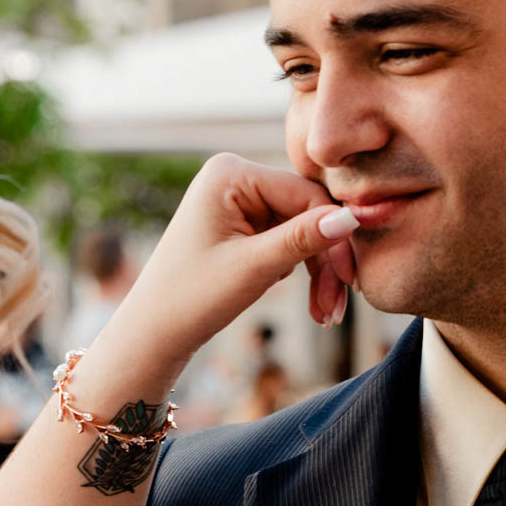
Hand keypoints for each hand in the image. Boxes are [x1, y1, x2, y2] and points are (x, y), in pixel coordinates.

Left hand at [91, 154, 357, 379]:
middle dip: (324, 264)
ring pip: (301, 231)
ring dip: (317, 274)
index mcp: (231, 173)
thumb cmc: (192, 298)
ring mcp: (237, 200)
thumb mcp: (254, 268)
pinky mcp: (240, 223)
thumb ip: (303, 239)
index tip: (350, 281)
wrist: (153, 332)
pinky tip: (307, 302)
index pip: (306, 195)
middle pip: (306, 213)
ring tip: (323, 316)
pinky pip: (286, 240)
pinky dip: (299, 271)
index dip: (334, 237)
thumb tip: (352, 217)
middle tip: (334, 310)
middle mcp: (234, 177)